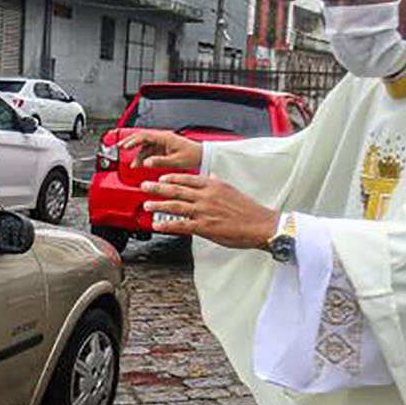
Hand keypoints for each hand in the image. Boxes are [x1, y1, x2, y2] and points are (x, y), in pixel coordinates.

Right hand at [118, 130, 203, 171]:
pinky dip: (144, 157)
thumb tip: (146, 162)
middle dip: (129, 143)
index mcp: (165, 137)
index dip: (132, 140)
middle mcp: (162, 138)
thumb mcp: (176, 160)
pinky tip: (140, 164)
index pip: (144, 136)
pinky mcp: (163, 148)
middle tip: (118, 149)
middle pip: (141, 138)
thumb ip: (160, 161)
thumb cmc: (193, 155)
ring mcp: (162, 142)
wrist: (202, 156)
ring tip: (132, 164)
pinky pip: (150, 151)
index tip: (123, 146)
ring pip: (145, 146)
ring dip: (137, 154)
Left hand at [141, 174, 278, 249]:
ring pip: (175, 206)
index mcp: (213, 185)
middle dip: (157, 188)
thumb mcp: (231, 192)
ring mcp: (204, 211)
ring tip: (146, 205)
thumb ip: (215, 189)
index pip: (187, 178)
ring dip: (158, 205)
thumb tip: (206, 187)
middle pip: (176, 189)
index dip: (171, 177)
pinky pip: (181, 225)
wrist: (261, 224)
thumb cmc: (250, 211)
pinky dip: (166, 225)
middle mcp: (206, 196)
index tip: (161, 177)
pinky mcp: (204, 227)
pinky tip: (157, 226)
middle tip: (145, 187)